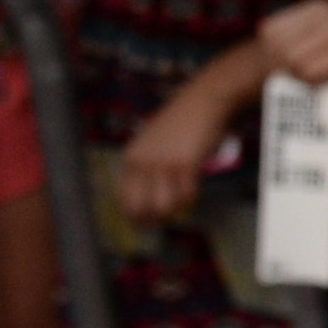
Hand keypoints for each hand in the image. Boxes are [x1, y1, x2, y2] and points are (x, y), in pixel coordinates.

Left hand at [115, 88, 239, 226]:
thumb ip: (146, 167)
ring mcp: (164, 164)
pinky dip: (191, 198)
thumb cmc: (179, 124)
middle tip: (165, 219)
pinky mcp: (185, 165)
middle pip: (142, 208)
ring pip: (165, 206)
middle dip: (154, 219)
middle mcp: (143, 163)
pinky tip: (194, 190)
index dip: (135, 217)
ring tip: (181, 202)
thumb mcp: (152, 144)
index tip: (146, 224)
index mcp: (131, 159)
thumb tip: (147, 199)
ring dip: (175, 209)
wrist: (201, 103)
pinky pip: (187, 196)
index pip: (125, 200)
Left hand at [259, 0, 327, 83]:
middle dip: (286, 67)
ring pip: (291, 63)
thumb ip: (310, 35)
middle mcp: (321, 14)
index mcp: (316, 7)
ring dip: (302, 77)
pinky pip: (312, 73)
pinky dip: (317, 84)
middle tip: (308, 74)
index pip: (269, 31)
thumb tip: (278, 56)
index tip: (296, 64)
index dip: (276, 52)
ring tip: (323, 78)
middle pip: (276, 48)